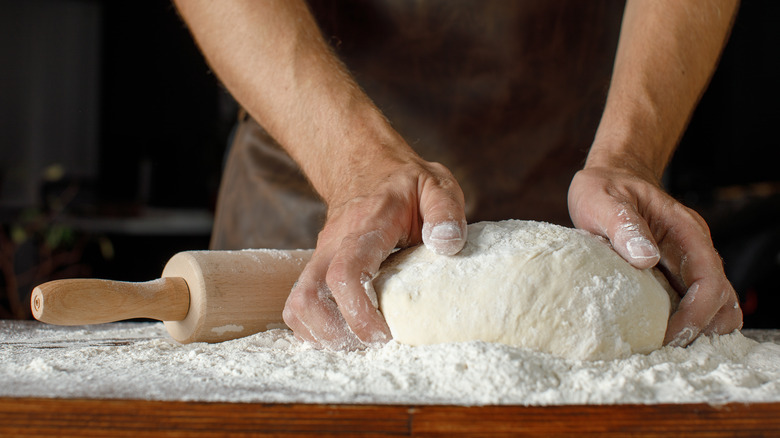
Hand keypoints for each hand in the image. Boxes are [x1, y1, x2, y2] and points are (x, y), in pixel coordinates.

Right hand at [282, 157, 466, 349]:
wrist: (366, 166)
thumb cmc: (405, 184)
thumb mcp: (437, 186)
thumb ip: (446, 212)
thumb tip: (446, 245)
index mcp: (366, 226)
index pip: (345, 273)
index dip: (358, 312)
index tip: (384, 334)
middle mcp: (334, 243)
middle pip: (308, 297)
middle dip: (335, 334)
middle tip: (372, 346)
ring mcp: (320, 256)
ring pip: (298, 305)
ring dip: (322, 335)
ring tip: (359, 344)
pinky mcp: (316, 268)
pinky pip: (299, 304)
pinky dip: (314, 329)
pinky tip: (345, 333)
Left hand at [568, 166, 742, 346]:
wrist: (609, 178)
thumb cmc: (605, 188)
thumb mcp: (602, 200)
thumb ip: (623, 226)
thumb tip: (647, 258)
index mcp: (685, 231)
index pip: (709, 280)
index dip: (696, 313)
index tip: (670, 335)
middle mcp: (693, 250)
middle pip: (722, 299)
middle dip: (702, 329)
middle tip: (665, 346)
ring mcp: (686, 262)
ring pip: (714, 305)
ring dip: (697, 329)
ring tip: (663, 345)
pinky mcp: (673, 273)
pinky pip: (690, 303)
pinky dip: (683, 323)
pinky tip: (657, 333)